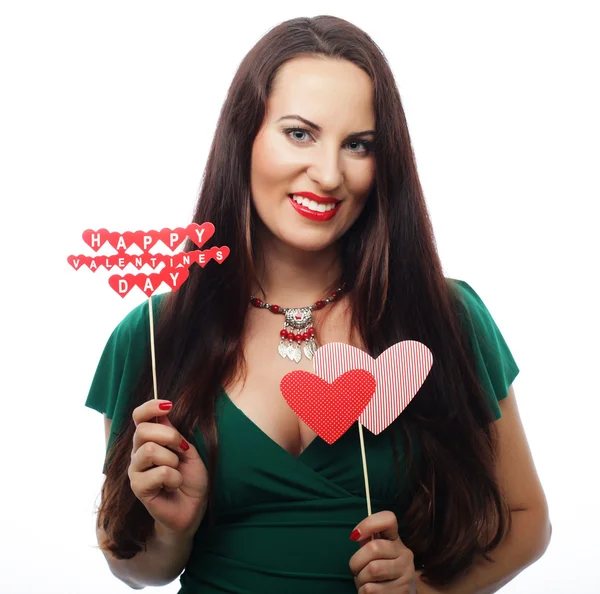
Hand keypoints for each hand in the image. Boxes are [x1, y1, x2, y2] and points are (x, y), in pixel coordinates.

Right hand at [129, 399, 208, 536]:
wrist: (193, 508)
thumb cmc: (191, 479)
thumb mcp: (189, 451)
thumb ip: (174, 434)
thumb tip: (163, 415)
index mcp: (150, 440)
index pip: (140, 417)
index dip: (150, 407)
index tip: (168, 405)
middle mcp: (138, 452)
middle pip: (143, 431)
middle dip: (169, 436)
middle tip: (181, 449)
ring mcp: (135, 470)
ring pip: (149, 450)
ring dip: (172, 460)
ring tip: (176, 471)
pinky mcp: (138, 488)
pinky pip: (159, 472)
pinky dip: (174, 477)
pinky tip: (173, 485)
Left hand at [349, 510, 416, 592]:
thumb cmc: (382, 572)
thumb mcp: (375, 555)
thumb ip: (367, 543)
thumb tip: (356, 535)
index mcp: (395, 540)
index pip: (389, 519)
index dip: (369, 523)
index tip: (355, 536)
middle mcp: (404, 553)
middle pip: (374, 547)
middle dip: (356, 561)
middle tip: (355, 570)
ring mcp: (406, 573)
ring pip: (372, 570)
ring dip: (360, 579)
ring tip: (363, 582)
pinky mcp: (403, 591)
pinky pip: (372, 590)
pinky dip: (363, 592)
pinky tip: (370, 591)